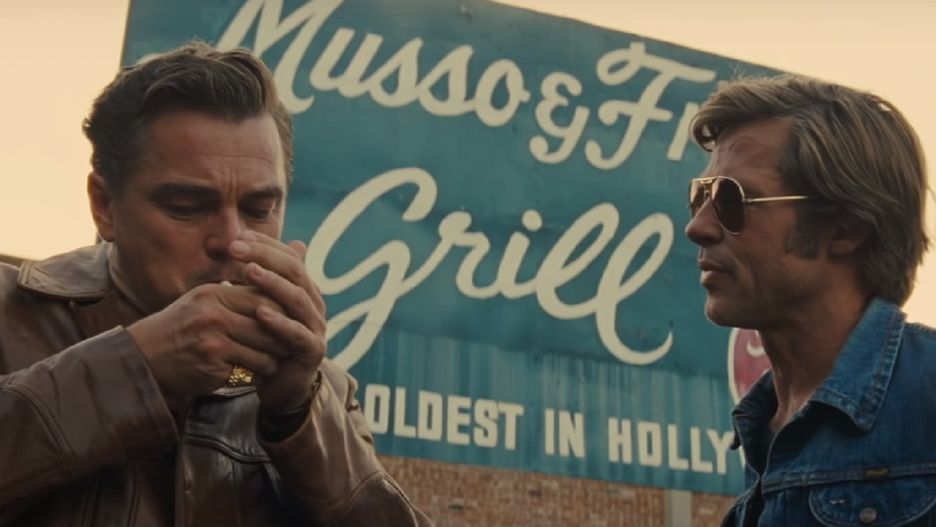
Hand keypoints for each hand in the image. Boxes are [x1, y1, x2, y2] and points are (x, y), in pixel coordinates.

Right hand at [128, 283, 289, 401]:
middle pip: (270, 326)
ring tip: (274, 361)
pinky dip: (257, 375)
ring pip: (265, 353)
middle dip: (284, 338)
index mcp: (215, 295)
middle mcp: (214, 316)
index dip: (283, 311)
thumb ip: (241, 293)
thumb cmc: (183, 324)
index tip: (292, 320)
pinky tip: (255, 374)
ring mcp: (212, 343)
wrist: (144, 356)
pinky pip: (250, 373)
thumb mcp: (206, 299)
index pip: (265, 298)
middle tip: (290, 344)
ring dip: (273, 361)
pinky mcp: (212, 368)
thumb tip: (280, 284)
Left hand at [228, 231, 326, 412]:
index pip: (289, 257)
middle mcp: (314, 304)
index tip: (237, 237)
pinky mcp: (313, 351)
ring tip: (248, 272)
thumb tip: (219, 241)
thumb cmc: (263, 340)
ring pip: (298, 299)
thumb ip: (243, 276)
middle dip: (265, 257)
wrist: (279, 384)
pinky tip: (260, 312)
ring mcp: (316, 327)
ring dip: (273, 284)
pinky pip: (298, 334)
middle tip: (237, 248)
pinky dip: (280, 323)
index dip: (265, 246)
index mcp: (303, 288)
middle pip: (295, 272)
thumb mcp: (252, 304)